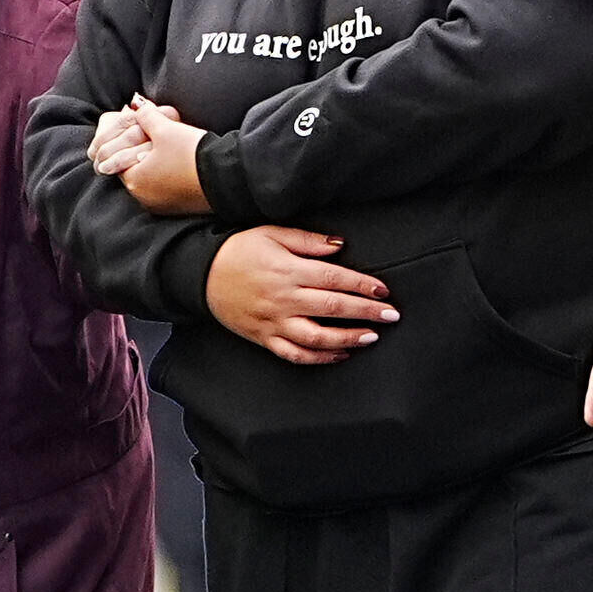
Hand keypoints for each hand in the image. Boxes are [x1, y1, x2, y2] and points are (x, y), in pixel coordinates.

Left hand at [90, 94, 207, 216]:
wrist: (225, 176)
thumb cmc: (191, 153)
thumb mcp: (166, 128)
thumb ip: (146, 116)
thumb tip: (137, 107)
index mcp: (134, 181)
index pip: (118, 160)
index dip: (128, 142)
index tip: (138, 132)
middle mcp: (143, 198)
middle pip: (134, 171)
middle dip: (140, 154)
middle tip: (151, 140)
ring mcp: (160, 206)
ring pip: (149, 181)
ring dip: (153, 167)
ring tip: (166, 151)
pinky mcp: (177, 210)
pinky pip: (164, 191)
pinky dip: (166, 179)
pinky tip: (178, 166)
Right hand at [204, 225, 395, 365]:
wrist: (201, 275)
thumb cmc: (239, 250)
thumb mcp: (271, 233)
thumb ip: (307, 240)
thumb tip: (339, 245)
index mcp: (288, 271)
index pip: (334, 279)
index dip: (361, 286)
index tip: (382, 291)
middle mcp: (283, 300)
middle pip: (332, 308)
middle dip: (366, 313)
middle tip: (391, 316)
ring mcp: (274, 323)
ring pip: (317, 338)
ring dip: (348, 339)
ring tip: (371, 336)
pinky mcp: (265, 338)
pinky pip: (295, 354)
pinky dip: (320, 358)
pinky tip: (340, 354)